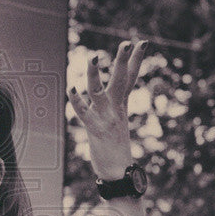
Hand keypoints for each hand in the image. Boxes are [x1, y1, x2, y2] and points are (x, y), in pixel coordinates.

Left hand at [67, 39, 149, 179]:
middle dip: (124, 60)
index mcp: (121, 105)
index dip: (136, 60)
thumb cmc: (115, 149)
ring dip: (94, 75)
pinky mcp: (95, 129)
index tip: (143, 42)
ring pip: (98, 91)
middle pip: (121, 79)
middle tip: (128, 42)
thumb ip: (113, 108)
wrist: (119, 173)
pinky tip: (71, 89)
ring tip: (93, 57)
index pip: (130, 78)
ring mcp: (106, 118)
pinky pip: (84, 113)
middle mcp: (116, 108)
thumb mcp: (116, 123)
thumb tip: (111, 100)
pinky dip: (77, 101)